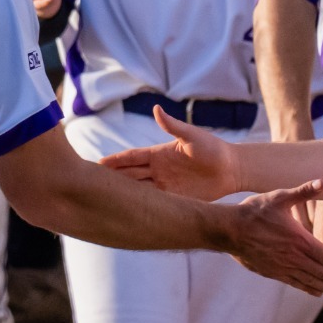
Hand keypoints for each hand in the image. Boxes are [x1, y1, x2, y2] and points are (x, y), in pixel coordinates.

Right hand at [99, 110, 241, 200]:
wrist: (232, 169)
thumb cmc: (213, 148)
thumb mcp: (192, 136)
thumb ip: (173, 126)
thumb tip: (156, 109)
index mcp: (158, 154)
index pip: (130, 158)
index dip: (114, 161)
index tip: (97, 164)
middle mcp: (158, 170)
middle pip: (129, 175)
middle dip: (111, 179)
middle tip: (90, 184)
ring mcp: (165, 185)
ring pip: (138, 191)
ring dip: (123, 195)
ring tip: (103, 201)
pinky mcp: (174, 199)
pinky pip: (153, 204)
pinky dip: (140, 208)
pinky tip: (128, 213)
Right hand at [217, 182, 322, 299]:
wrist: (228, 229)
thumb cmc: (254, 212)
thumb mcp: (279, 197)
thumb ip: (303, 192)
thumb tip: (322, 182)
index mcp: (299, 239)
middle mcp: (293, 256)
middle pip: (321, 274)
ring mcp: (282, 266)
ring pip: (310, 281)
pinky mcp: (272, 271)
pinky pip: (294, 283)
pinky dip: (307, 288)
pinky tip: (316, 293)